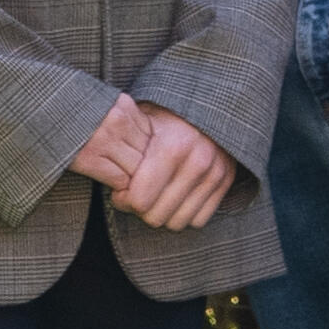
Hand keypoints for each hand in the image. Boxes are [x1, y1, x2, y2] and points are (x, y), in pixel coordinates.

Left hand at [69, 95, 235, 229]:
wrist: (205, 106)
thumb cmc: (163, 115)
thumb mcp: (140, 122)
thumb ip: (124, 147)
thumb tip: (102, 169)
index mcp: (172, 147)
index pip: (140, 200)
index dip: (123, 200)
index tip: (120, 190)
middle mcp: (197, 163)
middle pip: (156, 216)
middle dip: (140, 209)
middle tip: (134, 195)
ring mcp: (215, 174)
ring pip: (178, 222)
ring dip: (162, 214)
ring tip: (154, 196)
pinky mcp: (226, 182)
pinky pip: (200, 220)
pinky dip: (184, 214)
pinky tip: (174, 197)